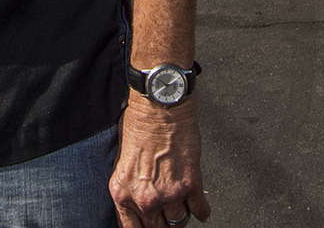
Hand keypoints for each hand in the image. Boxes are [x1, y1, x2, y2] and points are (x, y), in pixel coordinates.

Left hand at [110, 95, 211, 226]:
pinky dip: (202, 210)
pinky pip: (199, 210)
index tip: (150, 226)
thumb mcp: (122, 161)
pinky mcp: (191, 185)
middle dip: (162, 223)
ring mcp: (169, 194)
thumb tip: (137, 204)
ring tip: (182, 205)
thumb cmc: (139, 125)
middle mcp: (145, 199)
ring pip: (179, 222)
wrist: (160, 107)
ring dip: (181, 214)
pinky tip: (200, 207)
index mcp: (123, 193)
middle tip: (166, 216)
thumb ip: (129, 187)